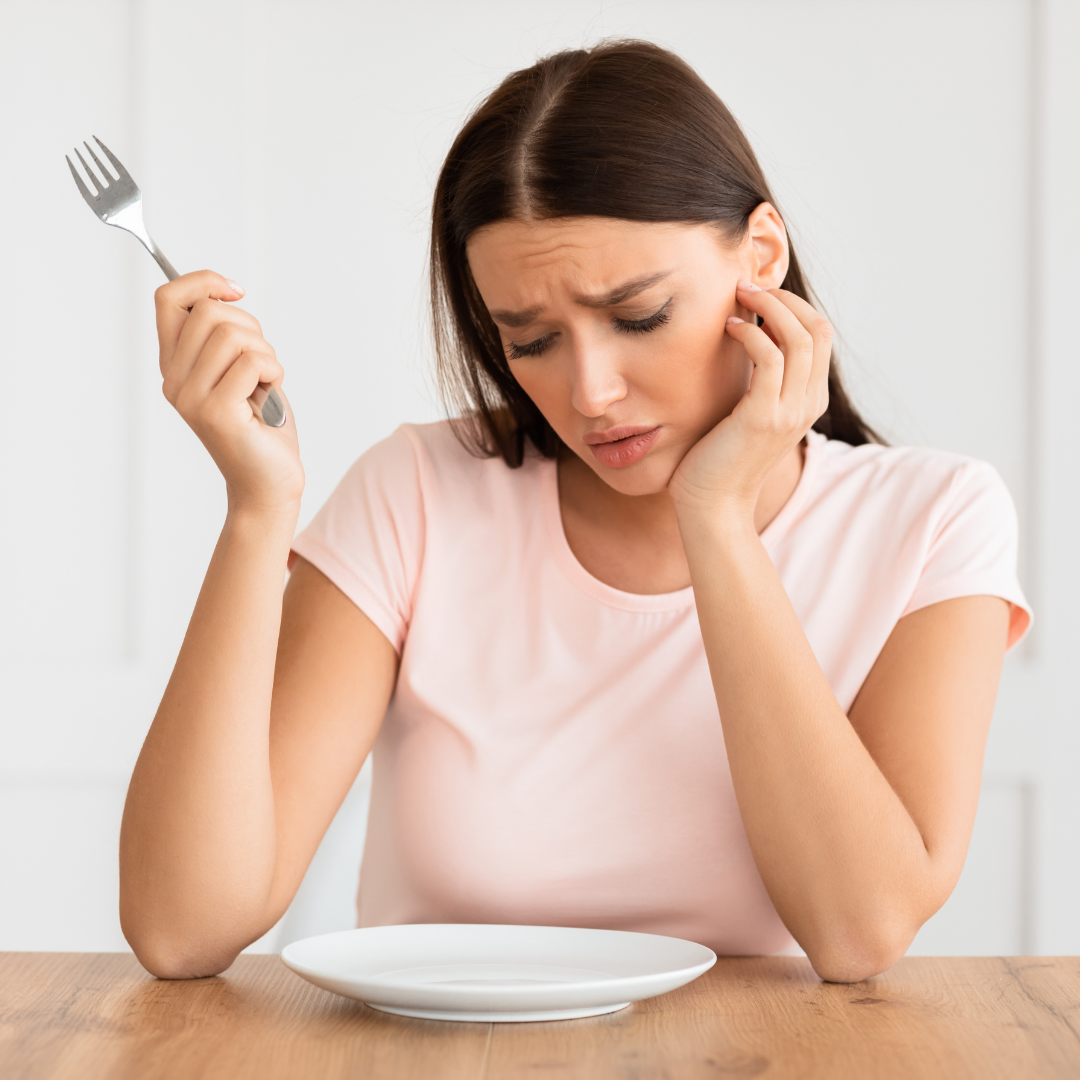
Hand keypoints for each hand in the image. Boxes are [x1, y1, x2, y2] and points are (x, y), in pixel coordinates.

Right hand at [155, 271, 303, 515]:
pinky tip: (270, 395)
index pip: (168, 299)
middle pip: (209, 312)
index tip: (235, 291)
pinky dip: (274, 372)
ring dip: (266, 353)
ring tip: (265, 383)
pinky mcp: (216, 413)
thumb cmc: (261, 426)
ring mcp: (191, 397)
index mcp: (175, 365)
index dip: (204, 282)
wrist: (268, 483)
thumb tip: (223, 293)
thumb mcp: (239, 369)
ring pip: (233, 336)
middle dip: (250, 327)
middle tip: (262, 362)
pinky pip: (253, 363)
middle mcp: (174, 380)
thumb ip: (224, 336)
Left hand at [669, 280, 830, 519]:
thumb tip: (752, 333)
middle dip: (784, 299)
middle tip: (747, 287)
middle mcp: (808, 404)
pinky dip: (751, 334)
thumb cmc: (720, 457)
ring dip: (768, 308)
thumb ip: (761, 379)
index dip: (793, 306)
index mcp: (810, 400)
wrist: (714, 505)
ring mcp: (790, 411)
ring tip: (738, 298)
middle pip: (818, 329)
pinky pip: (770, 359)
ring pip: (799, 338)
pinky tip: (728, 329)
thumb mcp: (750, 410)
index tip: (758, 294)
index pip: (820, 335)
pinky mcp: (763, 417)